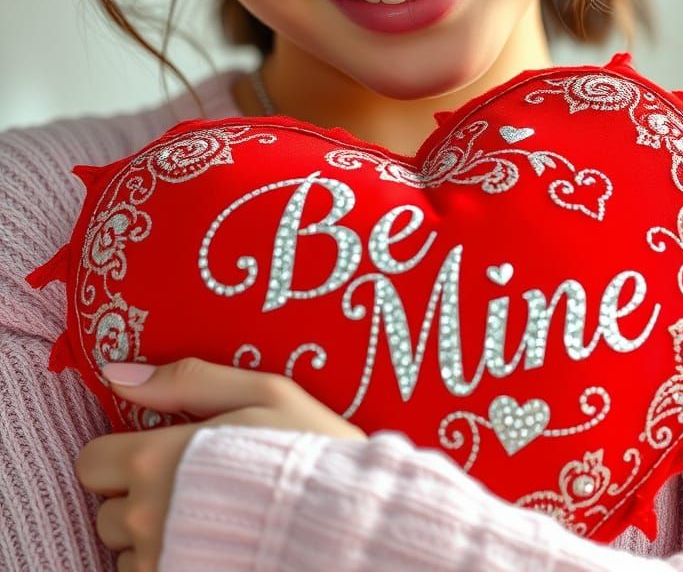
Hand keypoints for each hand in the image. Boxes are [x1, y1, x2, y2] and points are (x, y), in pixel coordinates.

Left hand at [75, 357, 366, 571]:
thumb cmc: (308, 449)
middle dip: (139, 497)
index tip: (156, 452)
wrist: (348, 523)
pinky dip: (169, 563)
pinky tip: (209, 544)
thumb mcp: (262, 391)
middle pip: (106, 510)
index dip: (120, 455)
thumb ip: (185, 379)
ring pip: (127, 552)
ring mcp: (160, 563)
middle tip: (190, 485)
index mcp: (159, 460)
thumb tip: (117, 373)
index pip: (91, 462)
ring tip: (206, 517)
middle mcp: (147, 518)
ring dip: (152, 536)